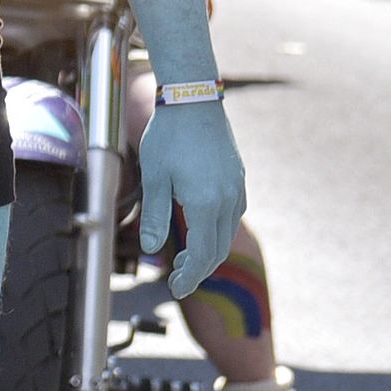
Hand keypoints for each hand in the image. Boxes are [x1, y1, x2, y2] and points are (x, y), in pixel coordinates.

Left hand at [137, 98, 246, 299]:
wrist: (195, 101)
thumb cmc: (168, 137)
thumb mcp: (154, 178)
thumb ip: (156, 215)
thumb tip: (152, 248)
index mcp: (207, 204)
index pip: (202, 255)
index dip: (189, 276)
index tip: (175, 289)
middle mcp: (229, 200)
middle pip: (217, 249)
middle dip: (197, 269)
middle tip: (175, 280)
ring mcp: (237, 189)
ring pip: (226, 234)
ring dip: (207, 252)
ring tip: (182, 259)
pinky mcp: (238, 179)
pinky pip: (232, 216)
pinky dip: (216, 232)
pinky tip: (197, 229)